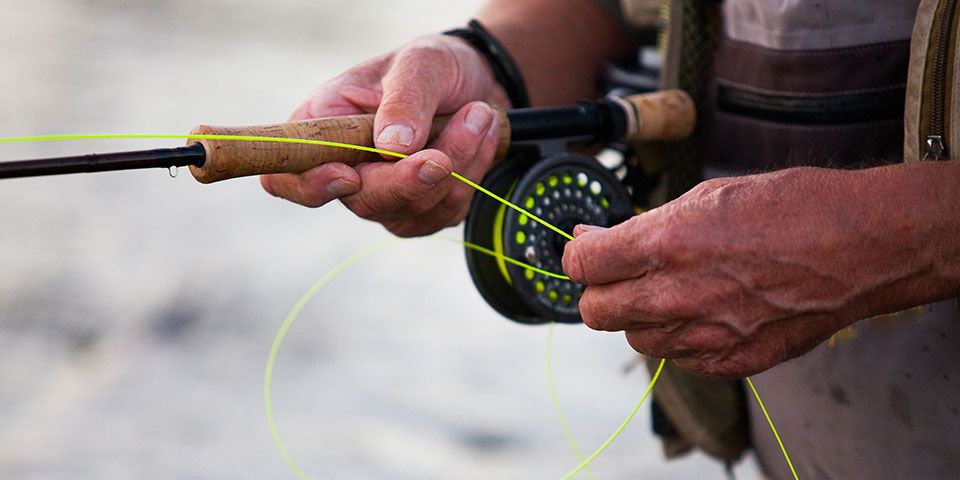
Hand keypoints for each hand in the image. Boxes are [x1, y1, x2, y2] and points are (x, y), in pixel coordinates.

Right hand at [261, 34, 508, 236]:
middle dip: (410, 179)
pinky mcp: (423, 210)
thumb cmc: (436, 66)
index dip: (309, 185)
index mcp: (323, 126)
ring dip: (457, 165)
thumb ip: (405, 100)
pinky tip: (482, 136)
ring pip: (413, 209)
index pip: (287, 175)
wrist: (481, 80)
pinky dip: (472, 174)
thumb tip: (390, 148)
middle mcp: (347, 167)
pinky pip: (447, 211)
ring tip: (479, 114)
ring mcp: (386, 196)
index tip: (348, 174)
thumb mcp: (421, 62)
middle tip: (444, 152)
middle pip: (363, 201)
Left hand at [562, 167, 930, 376]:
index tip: (587, 250)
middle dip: (599, 289)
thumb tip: (599, 237)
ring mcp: (705, 334)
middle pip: (595, 311)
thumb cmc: (791, 209)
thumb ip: (647, 224)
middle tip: (620, 273)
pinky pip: (680, 358)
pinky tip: (707, 310)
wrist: (860, 246)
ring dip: (641, 316)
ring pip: (636, 339)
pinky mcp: (732, 360)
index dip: (578, 255)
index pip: (580, 265)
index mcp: (664, 244)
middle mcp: (677, 296)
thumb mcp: (707, 196)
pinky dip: (682, 338)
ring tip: (675, 289)